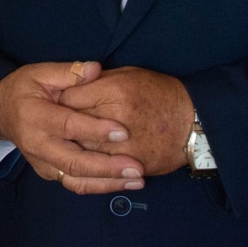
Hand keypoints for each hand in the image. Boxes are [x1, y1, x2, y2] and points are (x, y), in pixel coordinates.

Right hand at [0, 61, 144, 194]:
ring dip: (108, 183)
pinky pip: (75, 184)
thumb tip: (96, 69)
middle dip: (108, 167)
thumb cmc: (25, 88)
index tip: (124, 131)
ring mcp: (42, 162)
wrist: (1, 111)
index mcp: (34, 116)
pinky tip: (122, 183)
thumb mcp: (41, 72)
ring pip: (76, 180)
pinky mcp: (49, 172)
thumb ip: (69, 72)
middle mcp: (37, 144)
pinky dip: (99, 186)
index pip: (68, 126)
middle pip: (74, 162)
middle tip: (137, 167)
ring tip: (137, 180)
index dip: (95, 130)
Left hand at [59, 66, 192, 175]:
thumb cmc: (159, 92)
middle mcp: (117, 118)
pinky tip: (81, 166)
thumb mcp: (128, 75)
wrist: (192, 121)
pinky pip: (100, 172)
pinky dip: (88, 170)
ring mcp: (124, 145)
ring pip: (82, 152)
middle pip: (71, 128)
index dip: (59, 101)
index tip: (54, 103)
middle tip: (55, 128)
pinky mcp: (131, 165)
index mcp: (115, 91)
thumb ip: (98, 81)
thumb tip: (71, 86)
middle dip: (61, 129)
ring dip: (70, 151)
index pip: (69, 98)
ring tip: (63, 148)